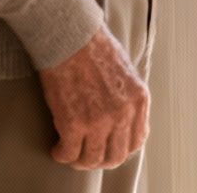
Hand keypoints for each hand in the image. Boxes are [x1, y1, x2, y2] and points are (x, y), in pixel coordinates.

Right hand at [38, 25, 151, 169]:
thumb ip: (127, 97)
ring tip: (70, 152)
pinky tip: (57, 148)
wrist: (70, 35)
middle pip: (115, 156)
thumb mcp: (125, 71)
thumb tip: (122, 117)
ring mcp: (99, 121)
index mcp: (139, 99)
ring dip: (80, 160)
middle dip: (100, 159)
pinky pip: (68, 153)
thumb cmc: (93, 46)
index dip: (120, 148)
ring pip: (92, 159)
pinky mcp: (73, 124)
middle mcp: (123, 114)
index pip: (136, 141)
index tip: (107, 146)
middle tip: (87, 154)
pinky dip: (61, 154)